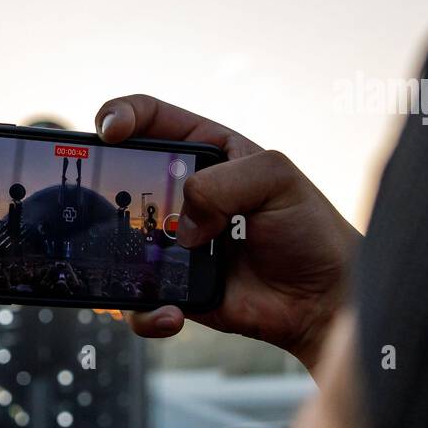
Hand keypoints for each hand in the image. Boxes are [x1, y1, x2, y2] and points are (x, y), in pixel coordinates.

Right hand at [96, 94, 359, 371]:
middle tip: (106, 200)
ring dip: (119, 256)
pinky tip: (174, 312)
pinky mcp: (171, 286)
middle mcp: (183, 195)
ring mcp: (172, 242)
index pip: (150, 119)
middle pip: (122, 179)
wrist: (322, 300)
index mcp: (205, 154)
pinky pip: (137, 299)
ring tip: (149, 268)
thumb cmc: (310, 230)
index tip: (111, 131)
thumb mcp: (277, 178)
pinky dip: (146, 309)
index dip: (122, 115)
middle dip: (106, 187)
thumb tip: (183, 222)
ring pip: (118, 243)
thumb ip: (223, 183)